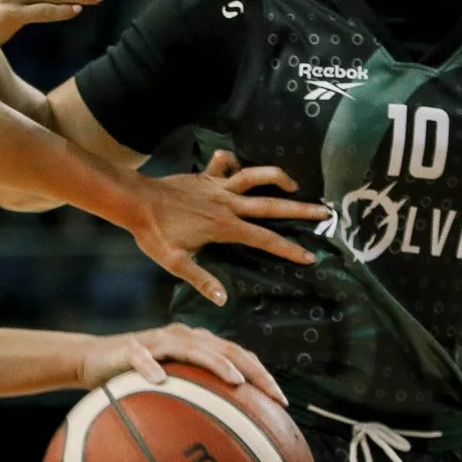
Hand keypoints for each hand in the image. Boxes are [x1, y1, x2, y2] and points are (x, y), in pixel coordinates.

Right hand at [80, 323, 283, 403]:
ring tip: (234, 379)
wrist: (94, 359)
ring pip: (192, 348)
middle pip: (226, 348)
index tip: (283, 403)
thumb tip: (228, 441)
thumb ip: (197, 402)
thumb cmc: (138, 380)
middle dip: (252, 369)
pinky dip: (150, 367)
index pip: (240, 355)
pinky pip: (142, 357)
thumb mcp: (172, 390)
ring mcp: (158, 341)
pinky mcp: (131, 348)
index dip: (263, 375)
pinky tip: (159, 381)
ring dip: (215, 362)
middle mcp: (184, 337)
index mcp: (199, 345)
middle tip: (272, 393)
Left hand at [122, 150, 329, 305]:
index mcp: (225, 227)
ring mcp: (217, 188)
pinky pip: (224, 164)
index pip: (265, 239)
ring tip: (293, 183)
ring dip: (276, 177)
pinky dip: (231, 162)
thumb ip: (201, 280)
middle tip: (325, 212)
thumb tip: (224, 299)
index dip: (289, 249)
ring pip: (255, 176)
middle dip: (301, 209)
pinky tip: (235, 165)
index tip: (310, 256)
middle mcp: (227, 204)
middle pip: (272, 205)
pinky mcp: (205, 178)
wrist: (135, 201)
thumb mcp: (175, 263)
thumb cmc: (154, 234)